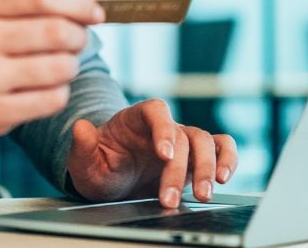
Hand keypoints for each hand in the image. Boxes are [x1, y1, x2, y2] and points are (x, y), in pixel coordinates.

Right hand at [0, 0, 104, 144]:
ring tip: (62, 63)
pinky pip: (52, 99)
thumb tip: (87, 5)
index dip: (78, 3)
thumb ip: (28, 2)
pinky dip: (60, 91)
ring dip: (72, 65)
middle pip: (57, 32)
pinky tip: (47, 86)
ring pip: (60, 67)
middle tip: (78, 40)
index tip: (95, 12)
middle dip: (79, 36)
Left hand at [66, 99, 237, 207]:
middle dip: (179, 169)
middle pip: (182, 135)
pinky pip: (220, 148)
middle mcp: (162, 127)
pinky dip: (227, 159)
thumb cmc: (99, 165)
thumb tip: (80, 128)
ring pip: (205, 142)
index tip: (164, 154)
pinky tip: (223, 178)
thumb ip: (83, 146)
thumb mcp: (85, 162)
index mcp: (135, 119)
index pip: (155, 111)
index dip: (163, 129)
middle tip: (170, 198)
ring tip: (202, 194)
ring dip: (206, 169)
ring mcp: (181, 141)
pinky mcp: (195, 158)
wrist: (112, 181)